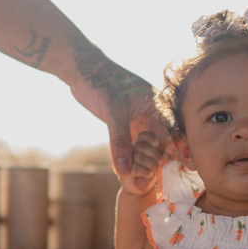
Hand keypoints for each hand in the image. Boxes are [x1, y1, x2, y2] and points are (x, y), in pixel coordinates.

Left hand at [65, 34, 164, 177]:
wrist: (82, 70)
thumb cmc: (100, 83)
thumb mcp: (113, 114)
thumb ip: (120, 142)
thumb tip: (124, 170)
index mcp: (155, 104)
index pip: (165, 133)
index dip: (163, 154)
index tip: (158, 172)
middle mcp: (149, 111)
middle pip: (156, 140)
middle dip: (152, 159)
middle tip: (148, 178)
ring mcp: (137, 116)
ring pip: (143, 142)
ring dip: (140, 158)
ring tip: (138, 177)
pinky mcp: (125, 121)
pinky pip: (132, 141)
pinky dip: (130, 153)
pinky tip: (127, 167)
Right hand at [122, 130, 165, 196]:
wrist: (142, 189)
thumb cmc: (150, 172)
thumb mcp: (158, 162)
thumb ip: (161, 155)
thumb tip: (165, 154)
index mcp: (139, 145)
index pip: (142, 136)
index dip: (150, 138)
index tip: (158, 143)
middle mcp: (131, 151)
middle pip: (141, 146)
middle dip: (154, 153)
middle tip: (162, 160)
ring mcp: (125, 161)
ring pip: (139, 157)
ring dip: (151, 164)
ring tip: (156, 169)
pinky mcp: (123, 172)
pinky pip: (136, 168)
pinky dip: (145, 171)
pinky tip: (150, 174)